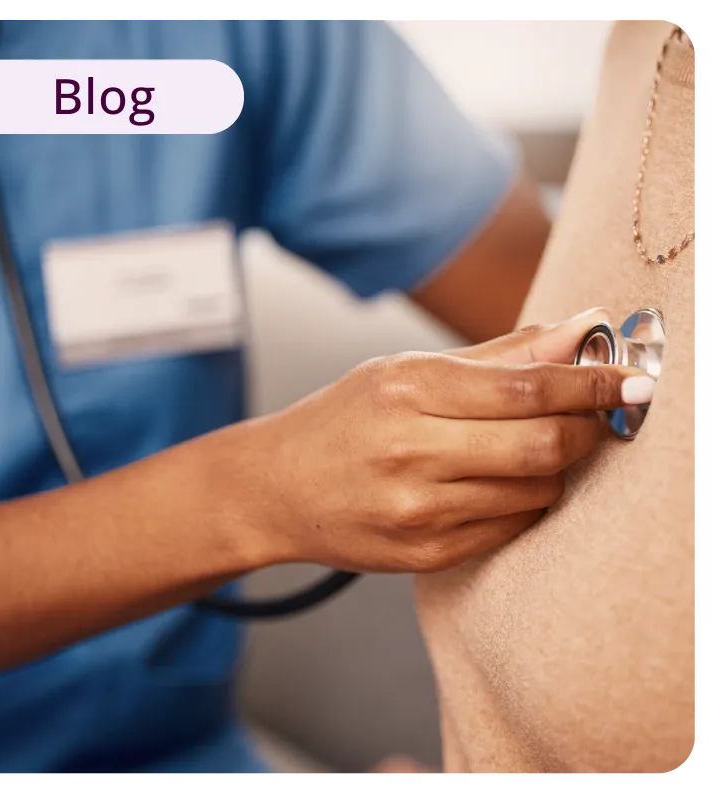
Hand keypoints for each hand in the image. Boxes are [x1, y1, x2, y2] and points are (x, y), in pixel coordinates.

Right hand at [255, 308, 651, 573]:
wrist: (277, 488)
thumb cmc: (341, 421)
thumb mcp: (403, 372)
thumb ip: (497, 355)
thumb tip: (579, 330)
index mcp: (405, 390)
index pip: (527, 386)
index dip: (592, 383)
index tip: (632, 380)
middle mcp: (410, 452)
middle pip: (543, 444)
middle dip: (587, 428)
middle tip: (595, 415)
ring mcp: (417, 511)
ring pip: (536, 491)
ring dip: (555, 467)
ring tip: (531, 448)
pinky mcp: (424, 554)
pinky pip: (511, 527)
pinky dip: (526, 501)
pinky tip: (500, 483)